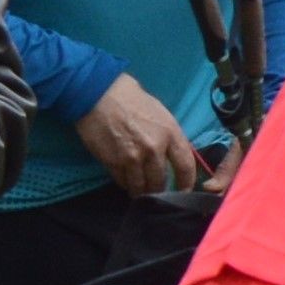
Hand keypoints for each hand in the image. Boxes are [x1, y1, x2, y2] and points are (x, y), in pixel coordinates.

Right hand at [75, 76, 206, 195]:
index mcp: (170, 132)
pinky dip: (125, 183)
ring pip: (141, 187)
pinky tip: (125, 179)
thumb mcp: (159, 113)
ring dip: (140, 190)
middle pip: (161, 182)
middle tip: (155, 191)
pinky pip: (123, 181)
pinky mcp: (114, 163)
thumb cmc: (130, 98)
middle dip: (159, 189)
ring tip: (139, 190)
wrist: (98, 93)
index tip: (183, 191)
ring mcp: (133, 158)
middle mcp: (154, 148)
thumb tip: (173, 155)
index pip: (186, 166)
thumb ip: (168, 136)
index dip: (186, 183)